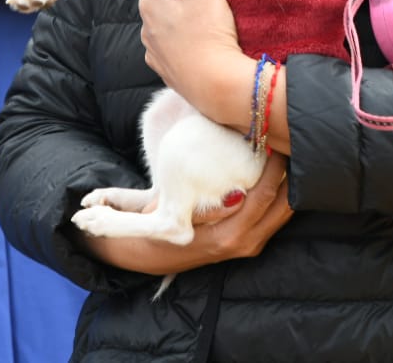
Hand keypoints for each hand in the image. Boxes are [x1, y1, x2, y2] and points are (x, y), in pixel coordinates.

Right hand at [78, 152, 293, 275]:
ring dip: (293, 182)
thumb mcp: (149, 208)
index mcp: (220, 236)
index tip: (272, 138)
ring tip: (296, 147)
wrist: (158, 256)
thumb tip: (96, 194)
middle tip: (291, 136)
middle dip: (291, 171)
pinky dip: (287, 194)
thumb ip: (129, 203)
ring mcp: (250, 245)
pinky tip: (291, 169)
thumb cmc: (156, 223)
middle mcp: (240, 243)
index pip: (259, 198)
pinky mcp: (255, 242)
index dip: (272, 168)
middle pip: (281, 204)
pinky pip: (279, 216)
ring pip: (285, 211)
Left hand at [136, 0, 260, 133]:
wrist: (221, 90)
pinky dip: (183, 40)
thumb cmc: (211, 36)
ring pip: (164, 24)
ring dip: (178, 16)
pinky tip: (200, 40)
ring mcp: (156, 53)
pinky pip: (172, 48)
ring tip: (203, 11)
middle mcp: (146, 29)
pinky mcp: (169, 72)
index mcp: (150, 4)